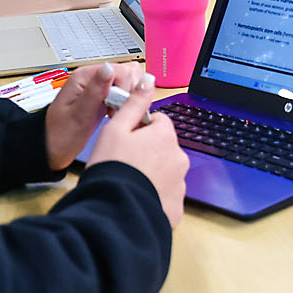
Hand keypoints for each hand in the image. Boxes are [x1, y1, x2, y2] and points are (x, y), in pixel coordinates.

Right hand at [83, 69, 187, 230]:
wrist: (114, 212)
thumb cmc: (112, 169)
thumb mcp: (116, 129)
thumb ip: (134, 104)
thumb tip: (148, 80)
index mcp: (165, 137)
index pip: (159, 122)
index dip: (140, 128)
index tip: (126, 138)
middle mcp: (179, 159)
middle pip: (164, 148)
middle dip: (148, 152)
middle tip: (123, 162)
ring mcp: (180, 185)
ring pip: (166, 173)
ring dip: (152, 175)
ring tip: (129, 182)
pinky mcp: (175, 208)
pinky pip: (166, 197)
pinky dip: (155, 197)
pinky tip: (137, 199)